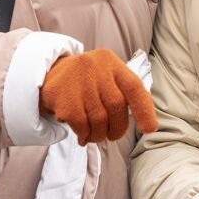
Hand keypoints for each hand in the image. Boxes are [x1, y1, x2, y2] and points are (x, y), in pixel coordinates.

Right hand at [38, 49, 156, 144]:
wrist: (50, 76)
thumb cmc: (88, 82)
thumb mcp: (106, 77)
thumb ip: (124, 93)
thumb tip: (147, 122)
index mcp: (111, 63)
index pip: (134, 87)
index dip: (144, 110)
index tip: (149, 129)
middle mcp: (95, 67)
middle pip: (116, 106)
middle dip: (118, 128)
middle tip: (112, 136)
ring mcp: (78, 80)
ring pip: (99, 119)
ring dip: (99, 135)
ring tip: (96, 136)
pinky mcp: (62, 96)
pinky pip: (81, 125)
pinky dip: (85, 135)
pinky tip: (83, 135)